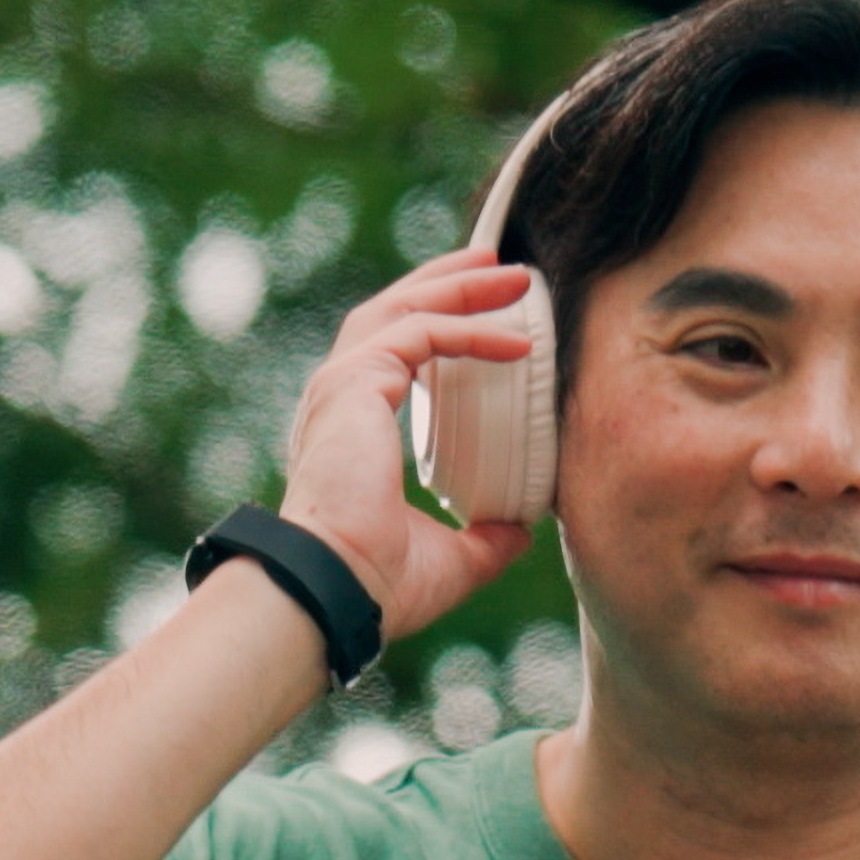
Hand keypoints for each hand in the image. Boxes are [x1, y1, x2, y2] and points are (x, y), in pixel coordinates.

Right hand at [276, 247, 540, 641]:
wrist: (338, 589)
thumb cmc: (377, 584)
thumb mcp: (451, 560)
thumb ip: (485, 539)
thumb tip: (520, 530)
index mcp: (353, 429)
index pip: (394, 354)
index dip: (442, 326)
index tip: (492, 317)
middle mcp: (340, 398)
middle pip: (395, 312)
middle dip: (449, 283)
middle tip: (501, 270)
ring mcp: (341, 384)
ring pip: (403, 307)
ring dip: (458, 285)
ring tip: (511, 275)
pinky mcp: (355, 382)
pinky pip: (420, 333)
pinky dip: (469, 330)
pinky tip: (515, 344)